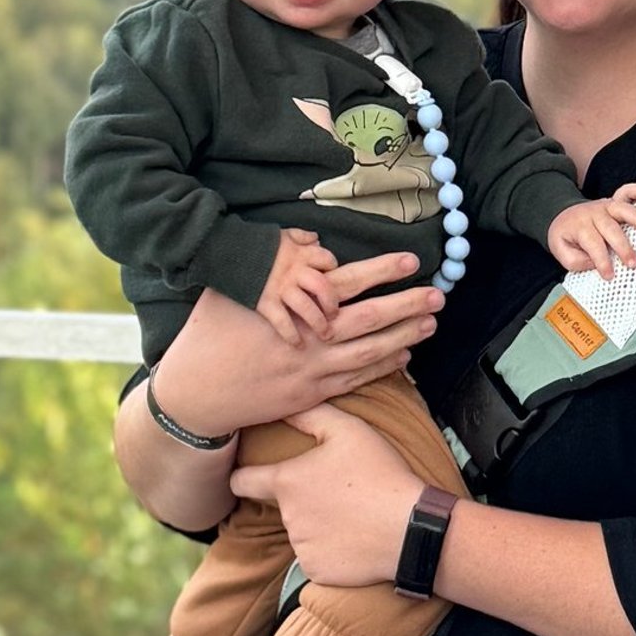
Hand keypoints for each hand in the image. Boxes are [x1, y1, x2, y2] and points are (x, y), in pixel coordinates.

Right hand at [150, 247, 441, 436]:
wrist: (195, 395)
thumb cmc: (208, 336)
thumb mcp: (230, 290)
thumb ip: (268, 264)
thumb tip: (306, 239)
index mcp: (290, 309)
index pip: (346, 284)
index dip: (381, 271)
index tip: (411, 259)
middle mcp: (309, 341)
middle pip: (369, 319)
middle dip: (407, 305)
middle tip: (439, 294)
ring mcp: (313, 372)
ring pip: (370, 352)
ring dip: (404, 336)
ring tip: (430, 322)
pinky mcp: (311, 396)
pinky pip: (357, 379)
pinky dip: (383, 367)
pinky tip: (404, 356)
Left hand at [231, 401, 420, 586]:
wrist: (410, 528)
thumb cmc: (380, 472)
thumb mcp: (349, 430)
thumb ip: (310, 415)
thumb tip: (282, 405)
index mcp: (287, 481)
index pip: (240, 482)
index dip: (240, 478)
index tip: (244, 478)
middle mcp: (287, 516)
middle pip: (284, 506)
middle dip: (303, 500)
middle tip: (339, 492)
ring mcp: (301, 546)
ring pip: (303, 533)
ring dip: (319, 526)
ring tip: (353, 515)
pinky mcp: (317, 570)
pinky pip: (318, 558)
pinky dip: (333, 551)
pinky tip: (356, 538)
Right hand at [255, 233, 341, 343]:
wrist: (226, 250)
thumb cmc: (255, 243)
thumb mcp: (281, 234)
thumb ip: (300, 237)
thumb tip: (316, 239)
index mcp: (300, 253)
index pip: (327, 260)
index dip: (331, 270)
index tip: (331, 280)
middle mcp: (294, 271)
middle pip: (323, 288)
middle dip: (332, 304)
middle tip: (334, 315)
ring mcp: (281, 288)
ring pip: (307, 308)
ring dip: (318, 323)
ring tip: (325, 334)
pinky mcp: (265, 302)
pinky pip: (282, 321)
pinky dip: (291, 334)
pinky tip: (297, 343)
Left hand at [548, 184, 635, 279]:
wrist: (563, 214)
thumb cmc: (566, 234)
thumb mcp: (560, 250)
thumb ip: (574, 260)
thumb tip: (594, 263)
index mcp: (580, 226)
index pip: (593, 245)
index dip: (602, 261)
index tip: (609, 275)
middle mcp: (594, 214)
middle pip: (611, 229)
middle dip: (624, 247)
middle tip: (633, 263)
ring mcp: (606, 206)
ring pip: (623, 209)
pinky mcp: (615, 201)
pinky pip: (628, 192)